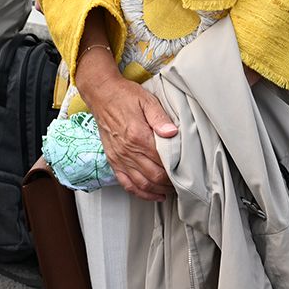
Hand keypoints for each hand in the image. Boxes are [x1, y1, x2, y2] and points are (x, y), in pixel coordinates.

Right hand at [82, 74, 177, 201]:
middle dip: (170, 183)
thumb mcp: (146, 100)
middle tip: (182, 183)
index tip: (186, 172)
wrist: (101, 95)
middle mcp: (128, 151)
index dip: (176, 169)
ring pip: (142, 184)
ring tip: (171, 190)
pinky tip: (152, 194)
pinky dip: (140, 193)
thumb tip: (173, 132)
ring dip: (158, 190)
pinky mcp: (113, 161)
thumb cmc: (124, 96)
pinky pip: (126, 183)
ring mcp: (120, 158)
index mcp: (138, 136)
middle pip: (154, 176)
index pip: (163, 161)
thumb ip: (160, 118)